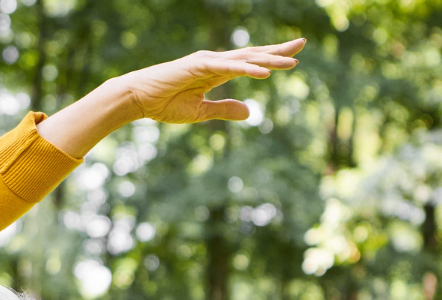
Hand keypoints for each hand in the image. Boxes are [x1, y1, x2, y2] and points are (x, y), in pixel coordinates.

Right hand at [120, 39, 305, 123]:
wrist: (139, 100)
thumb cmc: (164, 104)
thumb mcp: (201, 112)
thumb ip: (225, 110)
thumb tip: (250, 113)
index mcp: (216, 72)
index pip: (250, 62)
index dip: (271, 58)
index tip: (294, 57)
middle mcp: (215, 62)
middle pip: (253, 54)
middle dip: (278, 50)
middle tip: (302, 44)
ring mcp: (207, 62)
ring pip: (245, 58)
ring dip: (268, 59)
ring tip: (292, 60)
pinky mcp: (199, 67)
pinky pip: (229, 68)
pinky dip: (247, 69)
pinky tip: (265, 72)